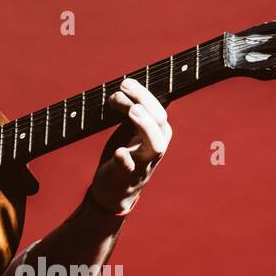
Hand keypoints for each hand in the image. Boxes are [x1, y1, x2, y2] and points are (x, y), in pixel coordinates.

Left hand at [90, 77, 170, 213]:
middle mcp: (155, 148)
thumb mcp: (131, 131)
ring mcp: (142, 163)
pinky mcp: (126, 176)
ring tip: (130, 111)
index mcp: (158, 134)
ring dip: (144, 125)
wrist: (115, 192)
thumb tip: (127, 84)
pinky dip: (125, 160)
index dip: (142, 93)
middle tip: (122, 90)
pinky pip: (129, 169)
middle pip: (159, 121)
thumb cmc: (124, 156)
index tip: (124, 84)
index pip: (158, 109)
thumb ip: (133, 110)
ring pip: (155, 145)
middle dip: (143, 102)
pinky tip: (119, 152)